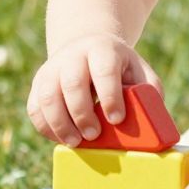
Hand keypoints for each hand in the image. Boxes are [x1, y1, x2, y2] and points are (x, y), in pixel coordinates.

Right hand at [27, 35, 162, 146]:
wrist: (87, 46)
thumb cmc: (117, 67)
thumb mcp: (138, 69)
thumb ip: (149, 91)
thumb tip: (153, 120)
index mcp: (103, 49)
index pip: (104, 70)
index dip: (110, 95)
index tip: (116, 119)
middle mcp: (74, 55)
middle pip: (72, 83)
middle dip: (82, 114)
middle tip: (94, 135)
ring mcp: (52, 68)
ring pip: (47, 96)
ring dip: (60, 124)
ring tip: (75, 142)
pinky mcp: (38, 83)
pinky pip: (35, 108)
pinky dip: (46, 128)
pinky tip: (61, 138)